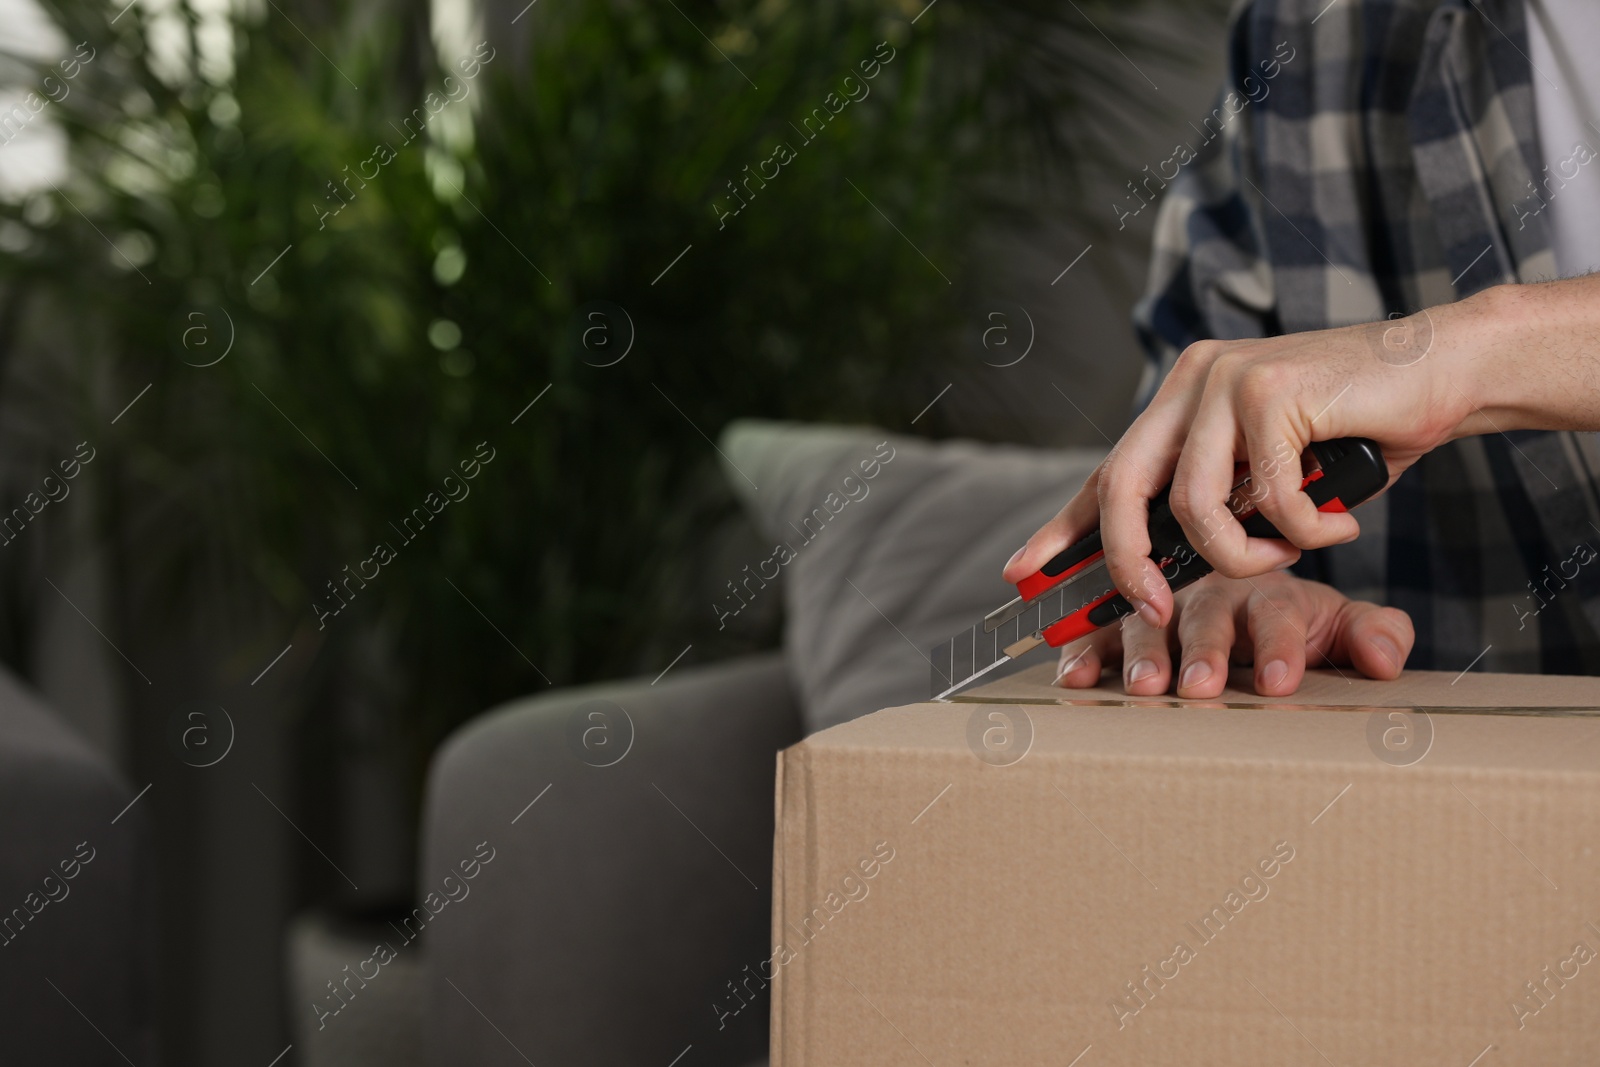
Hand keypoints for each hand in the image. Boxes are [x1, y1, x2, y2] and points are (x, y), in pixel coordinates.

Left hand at [1003, 277, 1599, 626]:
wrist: (1444, 369)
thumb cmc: (1360, 433)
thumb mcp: (1270, 475)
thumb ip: (1220, 503)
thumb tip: (1164, 567)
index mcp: (1182, 400)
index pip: (1108, 470)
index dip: (1062, 528)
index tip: (1022, 573)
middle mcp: (1192, 381)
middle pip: (1124, 487)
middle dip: (1129, 565)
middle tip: (1157, 612)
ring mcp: (1225, 379)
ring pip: (1192, 505)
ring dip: (1244, 555)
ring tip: (1293, 549)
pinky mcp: (1268, 391)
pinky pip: (1264, 500)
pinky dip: (1303, 532)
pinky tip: (1338, 521)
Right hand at [1050, 571, 1413, 697]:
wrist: (1239, 577)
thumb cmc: (1286, 617)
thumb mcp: (1337, 622)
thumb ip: (1372, 634)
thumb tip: (1385, 659)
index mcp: (1265, 590)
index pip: (1275, 612)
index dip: (1278, 646)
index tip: (1281, 683)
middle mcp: (1209, 590)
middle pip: (1205, 613)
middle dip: (1202, 650)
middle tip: (1202, 687)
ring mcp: (1161, 601)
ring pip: (1147, 619)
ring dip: (1142, 652)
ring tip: (1143, 686)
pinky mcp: (1121, 619)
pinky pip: (1095, 631)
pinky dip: (1081, 650)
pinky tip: (1075, 676)